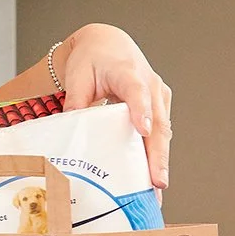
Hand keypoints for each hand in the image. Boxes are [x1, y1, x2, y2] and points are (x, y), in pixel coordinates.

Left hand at [56, 25, 171, 189]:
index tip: (144, 130)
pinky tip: (153, 181)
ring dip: (161, 162)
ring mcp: (159, 97)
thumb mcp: (77, 75)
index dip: (141, 110)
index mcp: (128, 72)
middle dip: (158, 155)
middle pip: (158, 122)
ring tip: (157, 191)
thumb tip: (70, 129)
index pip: (136, 91)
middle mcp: (150, 84)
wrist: (109, 43)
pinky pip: (161, 134)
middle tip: (157, 182)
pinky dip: (158, 157)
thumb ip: (75, 100)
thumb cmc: (92, 59)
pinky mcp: (160, 108)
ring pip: (163, 133)